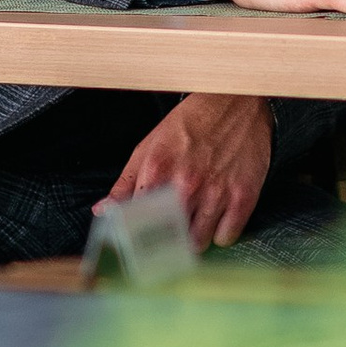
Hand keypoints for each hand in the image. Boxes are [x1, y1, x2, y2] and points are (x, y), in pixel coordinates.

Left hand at [103, 92, 272, 248]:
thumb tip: (102, 211)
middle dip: (167, 243)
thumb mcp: (149, 146)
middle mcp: (185, 184)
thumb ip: (125, 182)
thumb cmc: (191, 123)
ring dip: (194, 240)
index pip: (137, 225)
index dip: (137, 239)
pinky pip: (226, 237)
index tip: (139, 246)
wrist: (235, 101)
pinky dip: (221, 234)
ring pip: (198, 243)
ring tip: (195, 223)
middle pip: (168, 241)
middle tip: (171, 235)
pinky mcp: (243, 196)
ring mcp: (216, 192)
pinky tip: (217, 218)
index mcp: (157, 172)